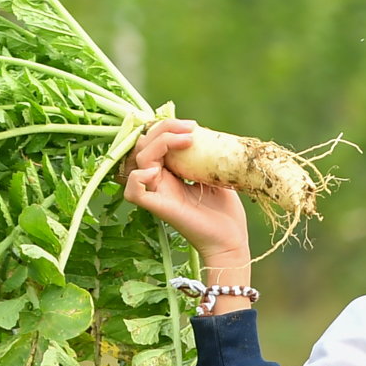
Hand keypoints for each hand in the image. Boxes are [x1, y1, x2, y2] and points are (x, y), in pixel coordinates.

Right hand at [122, 121, 255, 307]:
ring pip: (137, 161)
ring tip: (185, 141)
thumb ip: (203, 156)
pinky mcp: (158, 208)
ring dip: (157, 145)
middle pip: (143, 145)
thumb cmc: (226, 211)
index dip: (167, 127)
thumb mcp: (215, 175)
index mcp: (170, 170)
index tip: (193, 126)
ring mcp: (157, 193)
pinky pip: (133, 192)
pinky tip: (157, 171)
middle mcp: (159, 180)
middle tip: (190, 128)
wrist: (232, 240)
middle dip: (163, 129)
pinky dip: (138, 178)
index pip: (155, 141)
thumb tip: (200, 132)